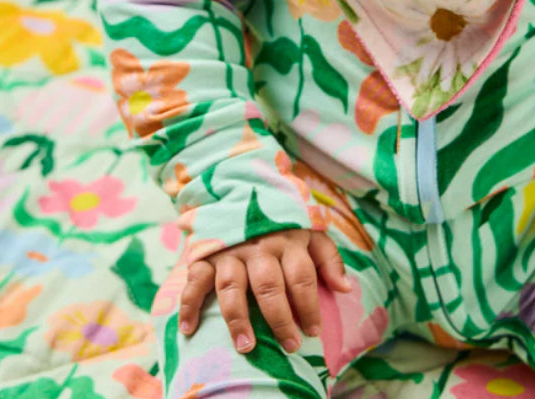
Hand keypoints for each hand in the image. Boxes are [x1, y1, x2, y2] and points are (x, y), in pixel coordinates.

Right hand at [178, 228, 352, 353]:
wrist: (240, 187)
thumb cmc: (280, 220)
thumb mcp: (309, 230)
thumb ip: (328, 257)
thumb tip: (345, 289)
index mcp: (288, 240)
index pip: (302, 277)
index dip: (309, 306)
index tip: (313, 332)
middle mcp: (259, 246)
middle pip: (270, 286)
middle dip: (280, 319)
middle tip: (289, 346)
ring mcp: (230, 250)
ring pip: (233, 287)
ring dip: (238, 318)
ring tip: (246, 347)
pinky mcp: (206, 253)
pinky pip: (195, 280)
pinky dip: (189, 304)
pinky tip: (189, 328)